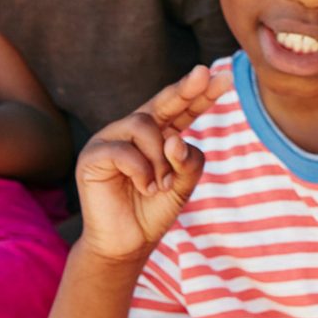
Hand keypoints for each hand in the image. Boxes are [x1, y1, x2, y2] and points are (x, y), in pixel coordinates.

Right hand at [74, 67, 223, 263]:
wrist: (126, 243)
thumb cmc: (153, 211)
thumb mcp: (183, 184)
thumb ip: (188, 160)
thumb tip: (174, 138)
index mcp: (157, 135)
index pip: (182, 110)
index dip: (201, 94)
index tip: (224, 78)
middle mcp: (132, 131)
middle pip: (161, 102)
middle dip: (184, 88)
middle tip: (203, 74)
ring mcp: (110, 139)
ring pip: (144, 125)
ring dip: (160, 156)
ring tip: (163, 184)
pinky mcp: (92, 155)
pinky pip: (123, 149)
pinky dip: (141, 170)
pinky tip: (146, 188)